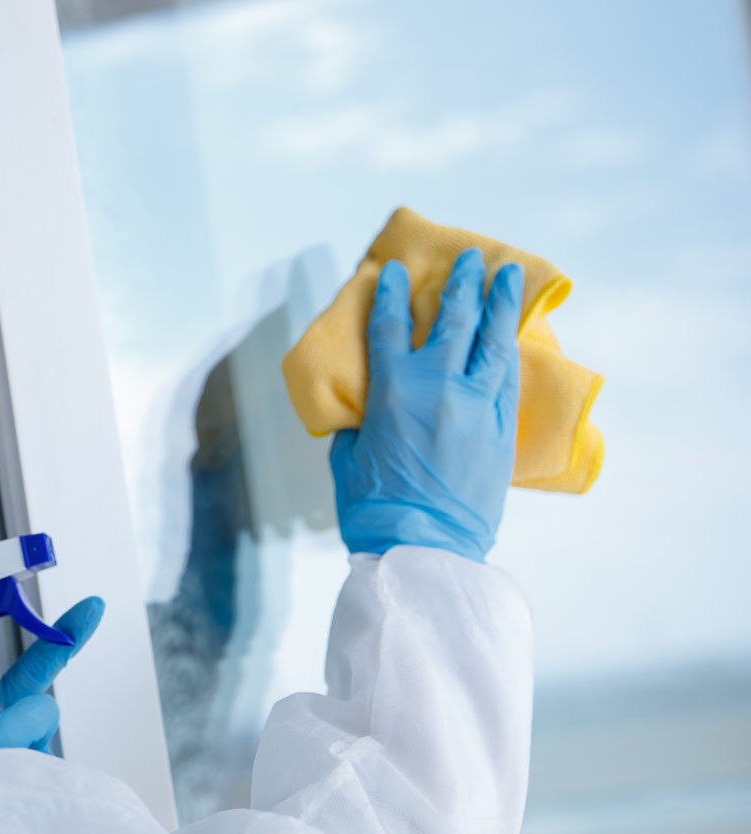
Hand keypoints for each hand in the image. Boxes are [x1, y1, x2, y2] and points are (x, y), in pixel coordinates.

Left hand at [0, 597, 105, 783]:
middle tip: (89, 612)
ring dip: (4, 730)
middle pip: (44, 694)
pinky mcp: (39, 797)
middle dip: (65, 646)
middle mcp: (16, 739)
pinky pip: (35, 770)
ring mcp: (30, 768)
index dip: (58, 638)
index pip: (28, 672)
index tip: (92, 607)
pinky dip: (4, 763)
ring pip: (37, 723)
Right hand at [331, 248, 522, 562]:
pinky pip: (508, 378)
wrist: (422, 548)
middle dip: (461, 283)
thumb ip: (360, 421)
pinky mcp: (503, 430)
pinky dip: (508, 350)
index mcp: (394, 389)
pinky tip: (511, 336)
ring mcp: (478, 405)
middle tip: (470, 258)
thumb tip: (369, 408)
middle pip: (453, 319)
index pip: (392, 325)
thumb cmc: (374, 508)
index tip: (397, 270)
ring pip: (494, 340)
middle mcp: (440, 386)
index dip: (393, 293)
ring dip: (500, 304)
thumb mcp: (349, 457)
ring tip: (507, 276)